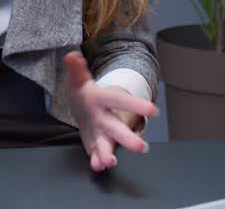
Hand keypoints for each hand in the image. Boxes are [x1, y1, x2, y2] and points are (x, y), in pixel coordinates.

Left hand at [63, 51, 158, 172]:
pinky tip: (97, 166)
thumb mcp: (79, 78)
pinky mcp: (93, 143)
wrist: (84, 106)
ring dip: (108, 153)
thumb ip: (76, 69)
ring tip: (110, 162)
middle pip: (118, 128)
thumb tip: (71, 57)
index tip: (153, 111)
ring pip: (107, 144)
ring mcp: (100, 132)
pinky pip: (95, 153)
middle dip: (128, 138)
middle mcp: (105, 118)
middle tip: (141, 147)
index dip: (136, 105)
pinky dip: (96, 160)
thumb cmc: (84, 91)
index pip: (120, 100)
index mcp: (104, 99)